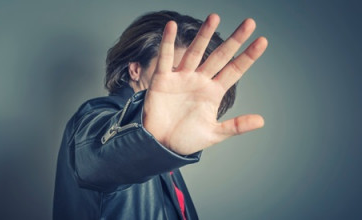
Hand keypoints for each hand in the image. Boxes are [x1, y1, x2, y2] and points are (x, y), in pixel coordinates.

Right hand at [143, 14, 267, 154]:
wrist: (160, 144)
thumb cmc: (186, 138)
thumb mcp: (213, 133)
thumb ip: (236, 126)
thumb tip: (261, 120)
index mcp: (213, 92)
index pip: (234, 70)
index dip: (248, 56)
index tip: (263, 41)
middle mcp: (200, 80)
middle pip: (219, 56)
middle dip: (234, 41)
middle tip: (249, 23)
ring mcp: (181, 78)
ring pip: (195, 52)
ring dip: (204, 35)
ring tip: (215, 17)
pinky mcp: (162, 79)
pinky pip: (165, 58)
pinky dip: (167, 43)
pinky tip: (171, 26)